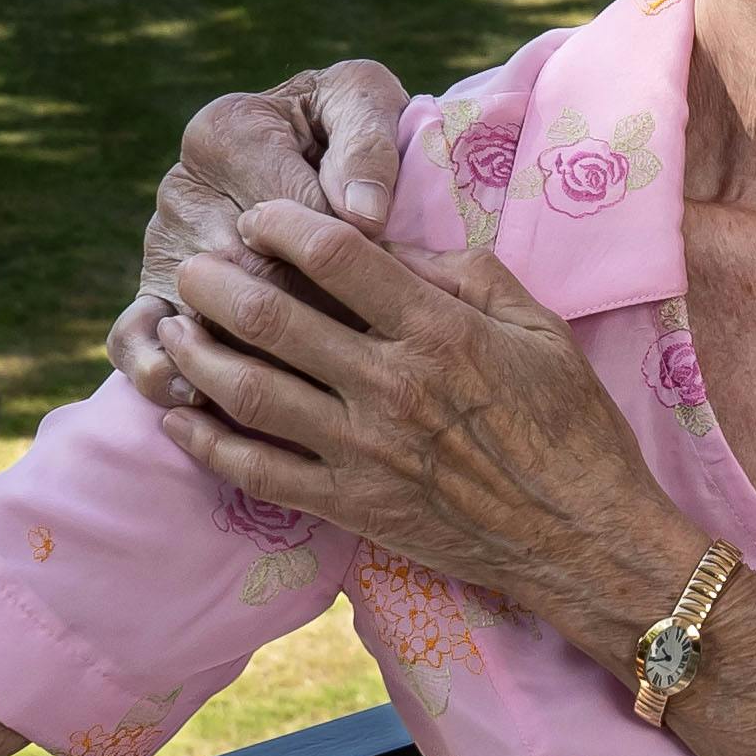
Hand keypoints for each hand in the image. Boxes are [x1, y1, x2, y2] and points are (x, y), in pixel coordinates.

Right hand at [106, 62, 410, 404]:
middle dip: (306, 314)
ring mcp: (162, 246)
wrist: (309, 150)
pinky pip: (135, 338)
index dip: (342, 257)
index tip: (385, 284)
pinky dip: (160, 371)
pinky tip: (197, 396)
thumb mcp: (367, 105)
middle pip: (245, 272)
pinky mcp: (148, 294)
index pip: (289, 211)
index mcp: (230, 129)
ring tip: (299, 391)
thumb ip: (369, 142)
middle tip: (359, 350)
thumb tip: (365, 212)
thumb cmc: (345, 128)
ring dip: (248, 356)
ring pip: (200, 314)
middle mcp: (184, 187)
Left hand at [137, 203, 678, 663]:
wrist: (582, 536)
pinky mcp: (350, 507)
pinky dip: (206, 443)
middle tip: (192, 267)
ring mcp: (363, 452)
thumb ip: (461, 272)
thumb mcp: (536, 323)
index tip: (257, 219)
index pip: (335, 256)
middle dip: (215, 284)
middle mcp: (390, 386)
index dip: (281, 225)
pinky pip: (257, 473)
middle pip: (272, 320)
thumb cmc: (569, 423)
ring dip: (197, 355)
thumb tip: (386, 243)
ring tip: (173, 328)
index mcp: (438, 330)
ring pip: (249, 393)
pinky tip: (178, 417)